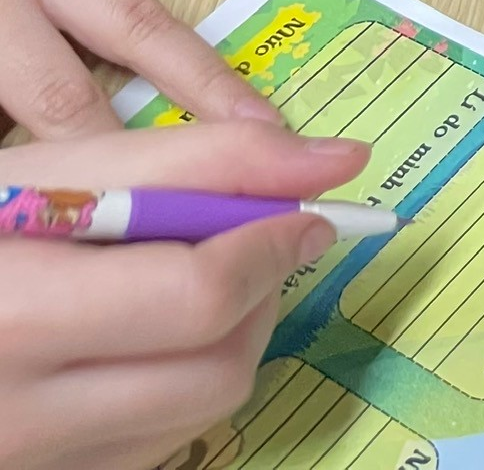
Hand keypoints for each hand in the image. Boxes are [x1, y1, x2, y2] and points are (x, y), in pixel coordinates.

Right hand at [0, 123, 368, 469]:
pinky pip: (159, 444)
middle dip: (262, 293)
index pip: (196, 298)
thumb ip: (196, 161)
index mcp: (15, 316)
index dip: (272, 242)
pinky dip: (185, 382)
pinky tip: (153, 335)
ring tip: (201, 278)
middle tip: (259, 239)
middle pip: (214, 368)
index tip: (309, 206)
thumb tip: (336, 161)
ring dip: (234, 337)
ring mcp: (34, 460)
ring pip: (201, 413)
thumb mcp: (55, 176)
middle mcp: (20, 413)